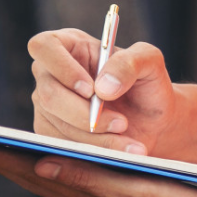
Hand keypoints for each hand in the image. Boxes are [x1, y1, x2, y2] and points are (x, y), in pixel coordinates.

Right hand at [28, 29, 182, 156]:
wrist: (152, 120)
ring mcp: (46, 105)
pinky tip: (119, 149)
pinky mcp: (50, 133)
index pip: (44, 47)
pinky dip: (94, 151)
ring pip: (57, 125)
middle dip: (85, 114)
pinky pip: (63, 146)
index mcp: (68, 45)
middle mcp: (50, 74)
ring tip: (129, 139)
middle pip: (49, 94)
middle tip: (121, 123)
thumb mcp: (150, 61)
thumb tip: (102, 88)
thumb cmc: (147, 84)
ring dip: (96, 137)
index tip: (91, 89)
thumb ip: (130, 63)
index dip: (62, 68)